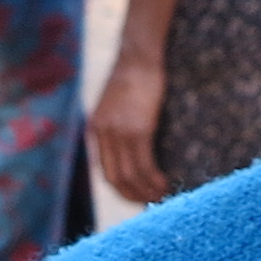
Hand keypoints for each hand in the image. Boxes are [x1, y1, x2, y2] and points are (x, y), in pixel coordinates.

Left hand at [90, 47, 168, 205]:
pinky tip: (165, 184)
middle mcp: (103, 134)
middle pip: (114, 178)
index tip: (135, 197)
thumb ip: (113, 125)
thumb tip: (127, 146)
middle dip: (132, 196)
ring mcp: (120, 133)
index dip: (120, 189)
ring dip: (146, 191)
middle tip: (150, 203)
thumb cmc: (132, 77)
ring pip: (131, 175)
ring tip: (163, 196)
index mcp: (95, 130)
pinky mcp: (138, 129)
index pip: (103, 171)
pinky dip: (154, 179)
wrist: (138, 56)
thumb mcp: (113, 104)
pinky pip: (145, 164)